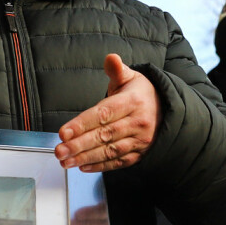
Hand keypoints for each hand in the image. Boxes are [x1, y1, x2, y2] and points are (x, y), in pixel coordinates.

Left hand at [55, 54, 159, 171]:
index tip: (64, 132)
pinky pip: (118, 162)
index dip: (82, 124)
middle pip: (105, 135)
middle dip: (79, 144)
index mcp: (133, 102)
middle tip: (59, 150)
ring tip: (66, 161)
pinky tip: (83, 166)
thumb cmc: (141, 94)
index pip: (104, 113)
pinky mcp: (139, 154)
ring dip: (86, 157)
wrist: (166, 111)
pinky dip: (100, 166)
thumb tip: (111, 58)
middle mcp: (138, 122)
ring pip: (110, 151)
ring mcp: (139, 140)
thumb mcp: (131, 77)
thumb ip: (117, 70)